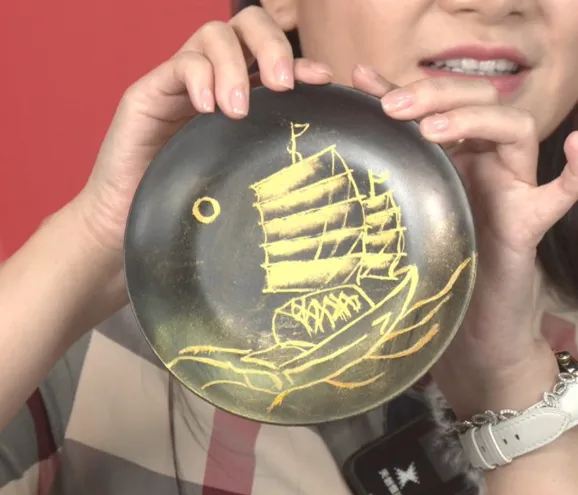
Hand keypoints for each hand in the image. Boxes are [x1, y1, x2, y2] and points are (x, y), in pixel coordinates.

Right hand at [75, 6, 331, 257]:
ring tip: (237, 111)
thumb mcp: (239, 169)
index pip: (272, 57)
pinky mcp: (149, 90)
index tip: (322, 80)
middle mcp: (212, 78)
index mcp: (239, 94)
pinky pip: (179, 64)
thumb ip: (267, 148)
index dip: (300, 59)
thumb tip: (316, 149)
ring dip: (234, 67)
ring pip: (214, 35)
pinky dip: (199, 78)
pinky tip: (208, 109)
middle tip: (281, 85)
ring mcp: (180, 81)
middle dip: (272, 47)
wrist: (130, 217)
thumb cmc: (189, 200)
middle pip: (246, 27)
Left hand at [350, 66, 577, 416]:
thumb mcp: (401, 210)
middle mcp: (483, 164)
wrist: (461, 324)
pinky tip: (575, 147)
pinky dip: (575, 171)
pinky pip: (560, 194)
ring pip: (513, 131)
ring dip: (475, 120)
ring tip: (433, 130)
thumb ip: (386, 172)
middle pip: (476, 104)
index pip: (439, 103)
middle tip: (394, 107)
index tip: (365, 82)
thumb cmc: (429, 264)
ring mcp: (509, 189)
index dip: (407, 86)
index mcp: (451, 157)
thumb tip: (352, 135)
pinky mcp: (527, 223)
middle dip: (435, 95)